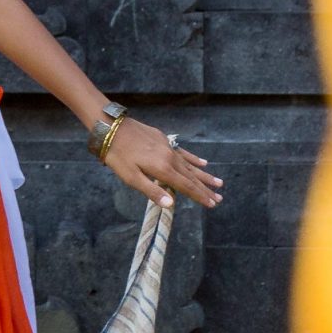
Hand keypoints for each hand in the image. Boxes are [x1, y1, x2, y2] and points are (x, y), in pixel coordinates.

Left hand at [100, 117, 220, 208]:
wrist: (111, 127)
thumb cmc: (118, 155)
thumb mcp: (130, 177)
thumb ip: (152, 191)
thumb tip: (171, 205)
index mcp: (163, 169)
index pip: (186, 186)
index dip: (199, 196)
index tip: (212, 204)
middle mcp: (170, 158)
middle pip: (191, 177)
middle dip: (205, 189)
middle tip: (219, 198)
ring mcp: (168, 148)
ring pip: (190, 165)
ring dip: (204, 175)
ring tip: (219, 182)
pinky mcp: (164, 140)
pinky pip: (183, 152)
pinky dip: (194, 159)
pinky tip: (203, 162)